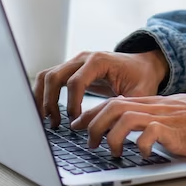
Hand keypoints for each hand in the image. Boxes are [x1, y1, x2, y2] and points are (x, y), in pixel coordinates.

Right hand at [32, 50, 169, 127]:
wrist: (143, 65)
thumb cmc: (142, 78)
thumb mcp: (140, 94)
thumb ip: (123, 108)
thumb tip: (104, 126)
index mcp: (99, 61)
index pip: (75, 81)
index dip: (72, 104)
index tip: (74, 122)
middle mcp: (83, 58)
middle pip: (54, 76)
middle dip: (51, 102)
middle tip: (56, 124)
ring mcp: (75, 62)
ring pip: (47, 76)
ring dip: (42, 98)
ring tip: (47, 120)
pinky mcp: (71, 70)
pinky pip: (50, 79)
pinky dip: (44, 94)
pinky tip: (47, 113)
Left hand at [70, 93, 185, 157]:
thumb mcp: (172, 114)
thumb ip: (152, 116)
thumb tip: (132, 127)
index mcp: (151, 103)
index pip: (114, 101)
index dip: (92, 113)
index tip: (78, 124)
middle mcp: (154, 107)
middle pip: (114, 106)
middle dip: (94, 123)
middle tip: (88, 141)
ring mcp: (163, 117)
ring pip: (125, 117)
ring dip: (112, 136)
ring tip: (113, 152)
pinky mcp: (174, 130)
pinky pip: (149, 134)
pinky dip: (140, 146)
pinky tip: (142, 154)